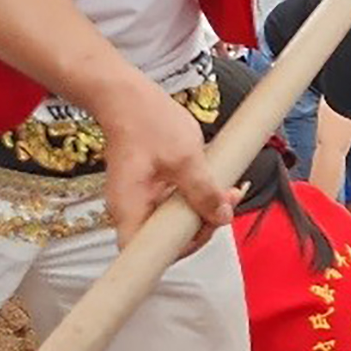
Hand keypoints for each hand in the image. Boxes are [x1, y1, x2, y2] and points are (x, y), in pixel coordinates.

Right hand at [86, 71, 233, 253]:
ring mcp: (138, 200)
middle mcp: (130, 210)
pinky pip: (171, 204)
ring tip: (226, 191)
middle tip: (224, 205)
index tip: (205, 229)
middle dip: (200, 224)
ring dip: (200, 209)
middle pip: (165, 239)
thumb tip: (221, 216)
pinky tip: (212, 182)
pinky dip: (192, 196)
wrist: (124, 95)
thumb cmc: (146, 121)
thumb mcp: (185, 158)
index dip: (181, 249)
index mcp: (130, 209)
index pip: (149, 254)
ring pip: (171, 221)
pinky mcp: (147, 188)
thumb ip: (204, 191)